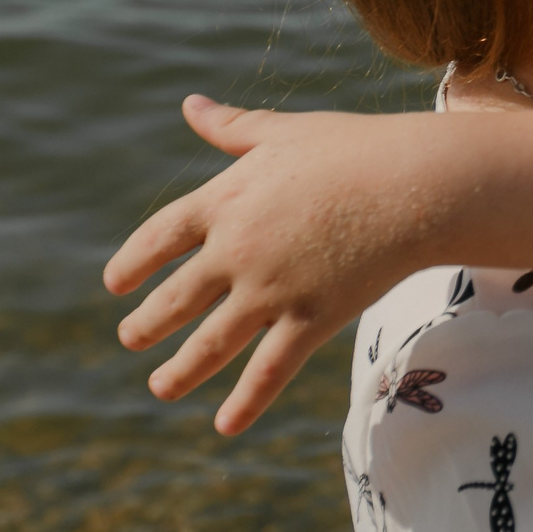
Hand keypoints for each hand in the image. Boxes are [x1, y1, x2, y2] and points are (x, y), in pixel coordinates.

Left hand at [103, 95, 439, 433]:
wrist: (416, 184)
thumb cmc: (355, 148)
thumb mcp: (286, 133)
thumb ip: (233, 128)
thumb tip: (190, 105)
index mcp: (225, 200)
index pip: (159, 237)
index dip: (133, 262)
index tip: (116, 283)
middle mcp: (236, 251)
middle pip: (174, 298)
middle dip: (147, 324)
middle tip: (131, 339)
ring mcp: (270, 291)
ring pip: (209, 344)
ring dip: (180, 371)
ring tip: (160, 388)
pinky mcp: (310, 320)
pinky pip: (268, 371)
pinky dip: (244, 402)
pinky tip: (224, 426)